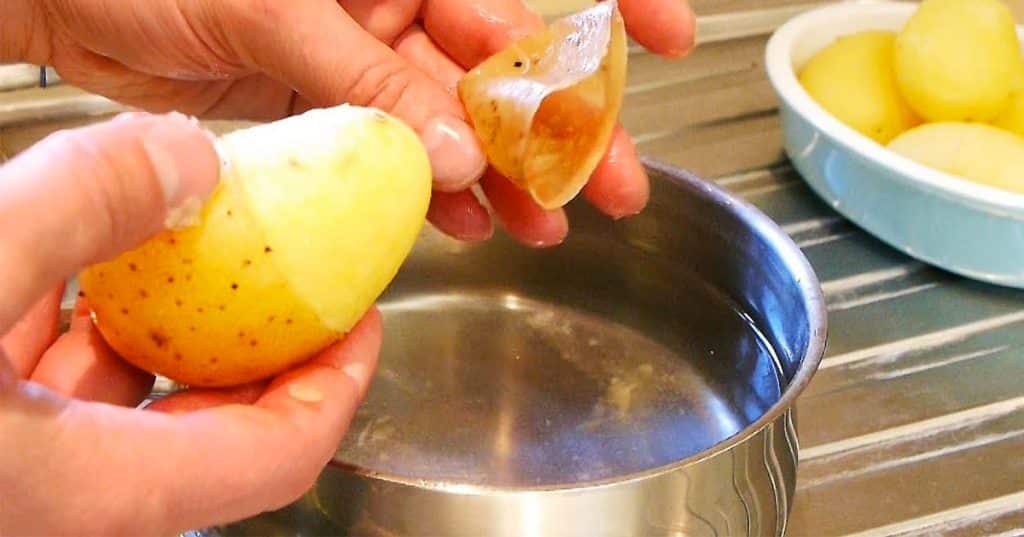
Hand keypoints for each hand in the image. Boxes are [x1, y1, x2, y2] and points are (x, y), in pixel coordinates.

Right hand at [0, 113, 381, 534]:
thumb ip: (76, 210)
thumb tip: (184, 162)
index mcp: (95, 492)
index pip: (281, 455)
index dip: (338, 382)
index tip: (361, 320)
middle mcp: (70, 508)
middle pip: (212, 435)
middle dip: (252, 348)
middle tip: (280, 281)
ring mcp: (29, 488)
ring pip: (124, 417)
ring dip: (156, 334)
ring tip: (169, 257)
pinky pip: (54, 406)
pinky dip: (71, 342)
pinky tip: (59, 280)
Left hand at [4, 0, 695, 246]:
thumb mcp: (279, 12)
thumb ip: (374, 86)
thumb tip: (456, 157)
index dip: (601, 14)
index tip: (667, 37)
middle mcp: (388, 4)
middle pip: (501, 72)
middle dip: (561, 131)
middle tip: (614, 183)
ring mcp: (362, 60)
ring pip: (454, 126)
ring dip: (503, 179)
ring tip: (547, 226)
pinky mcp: (328, 107)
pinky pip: (398, 155)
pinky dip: (431, 193)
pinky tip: (468, 224)